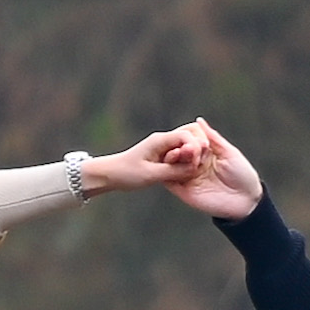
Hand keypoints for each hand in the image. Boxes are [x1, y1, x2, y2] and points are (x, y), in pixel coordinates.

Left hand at [71, 126, 197, 197]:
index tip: (195, 163)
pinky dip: (187, 160)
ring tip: (193, 169)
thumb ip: (173, 171)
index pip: (187, 135)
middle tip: (198, 164)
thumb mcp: (151, 175)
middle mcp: (164, 139)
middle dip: (199, 147)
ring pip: (188, 143)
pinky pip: (182, 152)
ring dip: (194, 154)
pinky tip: (187, 171)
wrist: (110, 174)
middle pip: (192, 134)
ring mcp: (164, 145)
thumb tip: (194, 168)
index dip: (195, 148)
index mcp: (160, 140)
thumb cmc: (127, 173)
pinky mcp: (164, 153)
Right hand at [156, 125, 266, 222]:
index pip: (187, 140)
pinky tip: (172, 164)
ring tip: (178, 152)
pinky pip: (169, 179)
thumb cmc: (242, 175)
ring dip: (171, 156)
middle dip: (177, 145)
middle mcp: (193, 164)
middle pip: (177, 151)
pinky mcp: (183, 190)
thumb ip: (213, 137)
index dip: (185, 135)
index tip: (186, 132)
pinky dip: (167, 171)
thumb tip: (198, 121)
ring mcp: (187, 177)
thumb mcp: (229, 152)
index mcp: (204, 153)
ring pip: (170, 164)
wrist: (246, 201)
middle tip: (182, 143)